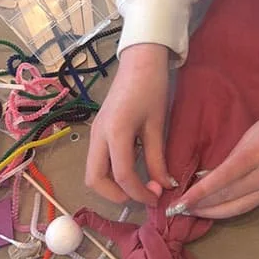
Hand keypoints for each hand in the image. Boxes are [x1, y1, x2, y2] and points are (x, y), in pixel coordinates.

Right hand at [85, 43, 172, 205]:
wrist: (140, 61)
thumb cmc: (152, 88)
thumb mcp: (157, 125)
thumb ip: (158, 159)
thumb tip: (165, 186)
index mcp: (115, 132)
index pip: (122, 175)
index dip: (139, 192)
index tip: (157, 197)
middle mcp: (98, 135)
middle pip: (95, 179)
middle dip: (116, 195)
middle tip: (142, 195)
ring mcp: (95, 132)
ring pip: (93, 172)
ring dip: (112, 185)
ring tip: (139, 184)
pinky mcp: (98, 130)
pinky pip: (98, 160)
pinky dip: (111, 172)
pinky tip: (133, 167)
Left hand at [171, 99, 258, 218]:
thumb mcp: (250, 133)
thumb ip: (232, 156)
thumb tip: (210, 175)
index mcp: (254, 155)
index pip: (220, 180)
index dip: (198, 194)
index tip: (178, 203)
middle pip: (227, 198)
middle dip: (201, 206)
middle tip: (178, 209)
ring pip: (238, 208)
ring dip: (214, 213)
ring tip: (194, 213)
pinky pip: (250, 205)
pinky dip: (231, 208)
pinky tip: (218, 208)